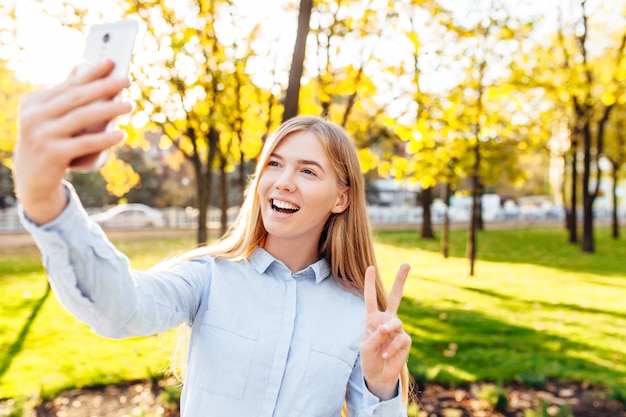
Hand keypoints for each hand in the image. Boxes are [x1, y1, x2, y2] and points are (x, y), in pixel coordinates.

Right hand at [13, 60, 131, 223]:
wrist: (33, 181)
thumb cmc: (50, 144)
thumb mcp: (52, 120)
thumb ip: (65, 98)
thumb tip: (82, 68)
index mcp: (34, 103)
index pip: (68, 84)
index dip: (91, 72)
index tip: (111, 62)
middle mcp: (33, 116)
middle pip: (76, 97)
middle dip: (103, 86)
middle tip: (126, 80)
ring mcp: (41, 135)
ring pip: (81, 117)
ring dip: (108, 109)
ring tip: (129, 105)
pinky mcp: (52, 154)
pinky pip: (84, 143)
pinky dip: (104, 139)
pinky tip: (120, 134)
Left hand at [360, 263, 411, 400]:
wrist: (378, 375)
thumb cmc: (369, 358)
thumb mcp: (365, 347)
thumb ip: (374, 335)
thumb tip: (387, 329)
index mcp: (373, 318)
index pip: (371, 298)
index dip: (370, 283)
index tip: (371, 268)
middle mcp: (386, 320)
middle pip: (395, 297)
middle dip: (401, 280)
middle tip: (407, 264)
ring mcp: (397, 329)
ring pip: (396, 322)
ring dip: (388, 330)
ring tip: (381, 338)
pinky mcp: (405, 340)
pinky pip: (401, 339)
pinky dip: (392, 347)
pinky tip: (385, 355)